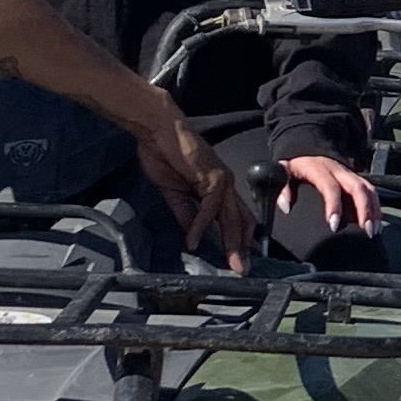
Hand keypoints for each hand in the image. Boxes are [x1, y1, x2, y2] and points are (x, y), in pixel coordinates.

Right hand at [134, 110, 250, 259]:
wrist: (158, 129)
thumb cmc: (164, 154)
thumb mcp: (174, 193)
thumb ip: (186, 214)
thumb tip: (193, 238)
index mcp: (219, 188)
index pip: (237, 217)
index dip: (242, 238)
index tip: (242, 259)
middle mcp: (226, 185)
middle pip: (241, 221)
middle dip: (242, 248)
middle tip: (243, 270)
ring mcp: (222, 181)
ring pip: (232, 218)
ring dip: (232, 243)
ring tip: (232, 265)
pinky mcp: (212, 177)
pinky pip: (208, 208)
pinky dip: (201, 226)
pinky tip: (193, 242)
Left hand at [275, 152, 380, 239]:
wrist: (309, 147)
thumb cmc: (297, 165)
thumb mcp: (285, 171)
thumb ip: (282, 188)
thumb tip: (286, 207)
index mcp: (319, 169)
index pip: (330, 187)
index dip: (334, 206)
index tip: (334, 226)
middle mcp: (339, 170)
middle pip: (358, 188)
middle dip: (365, 210)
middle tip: (367, 230)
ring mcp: (350, 174)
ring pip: (368, 189)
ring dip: (374, 210)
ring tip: (374, 230)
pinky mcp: (357, 178)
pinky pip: (371, 191)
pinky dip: (376, 207)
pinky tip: (376, 222)